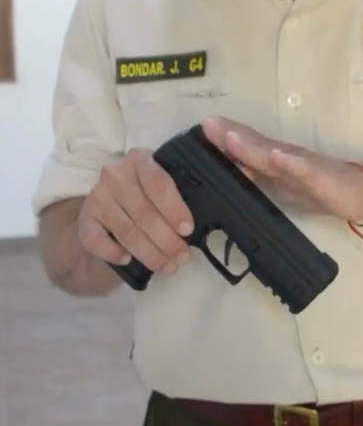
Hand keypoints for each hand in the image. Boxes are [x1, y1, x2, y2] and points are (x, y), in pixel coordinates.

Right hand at [78, 148, 194, 273]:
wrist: (114, 200)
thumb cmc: (151, 191)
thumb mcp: (169, 177)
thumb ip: (189, 181)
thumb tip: (215, 193)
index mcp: (141, 159)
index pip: (158, 184)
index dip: (174, 209)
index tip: (188, 230)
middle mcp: (116, 174)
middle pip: (143, 212)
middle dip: (166, 239)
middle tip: (182, 257)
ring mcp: (98, 195)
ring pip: (126, 230)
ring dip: (148, 252)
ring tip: (167, 266)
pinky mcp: (85, 217)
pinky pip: (95, 239)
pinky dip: (112, 252)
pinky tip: (127, 260)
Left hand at [201, 117, 362, 223]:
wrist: (361, 192)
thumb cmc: (320, 188)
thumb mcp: (282, 186)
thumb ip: (257, 178)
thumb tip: (225, 176)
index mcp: (275, 162)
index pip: (246, 147)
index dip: (223, 138)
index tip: (200, 128)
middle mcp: (285, 158)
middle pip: (254, 145)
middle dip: (229, 134)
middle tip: (207, 124)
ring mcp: (302, 166)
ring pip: (273, 155)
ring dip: (251, 146)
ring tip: (231, 136)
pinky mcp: (320, 177)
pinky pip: (304, 170)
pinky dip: (290, 163)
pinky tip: (278, 157)